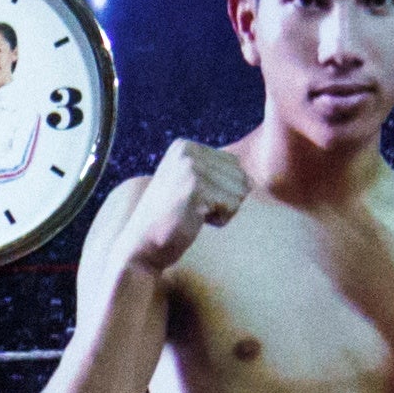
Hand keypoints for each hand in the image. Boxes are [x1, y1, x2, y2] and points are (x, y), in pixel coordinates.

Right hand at [111, 138, 249, 288]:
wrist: (141, 246)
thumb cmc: (170, 221)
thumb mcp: (189, 186)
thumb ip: (214, 173)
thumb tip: (252, 181)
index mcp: (185, 146)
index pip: (234, 164)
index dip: (220, 190)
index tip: (190, 199)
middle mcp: (187, 152)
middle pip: (240, 176)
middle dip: (223, 200)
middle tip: (191, 209)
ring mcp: (190, 169)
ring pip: (240, 191)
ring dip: (222, 211)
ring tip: (192, 214)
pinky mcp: (196, 189)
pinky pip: (233, 206)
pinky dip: (219, 220)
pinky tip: (193, 221)